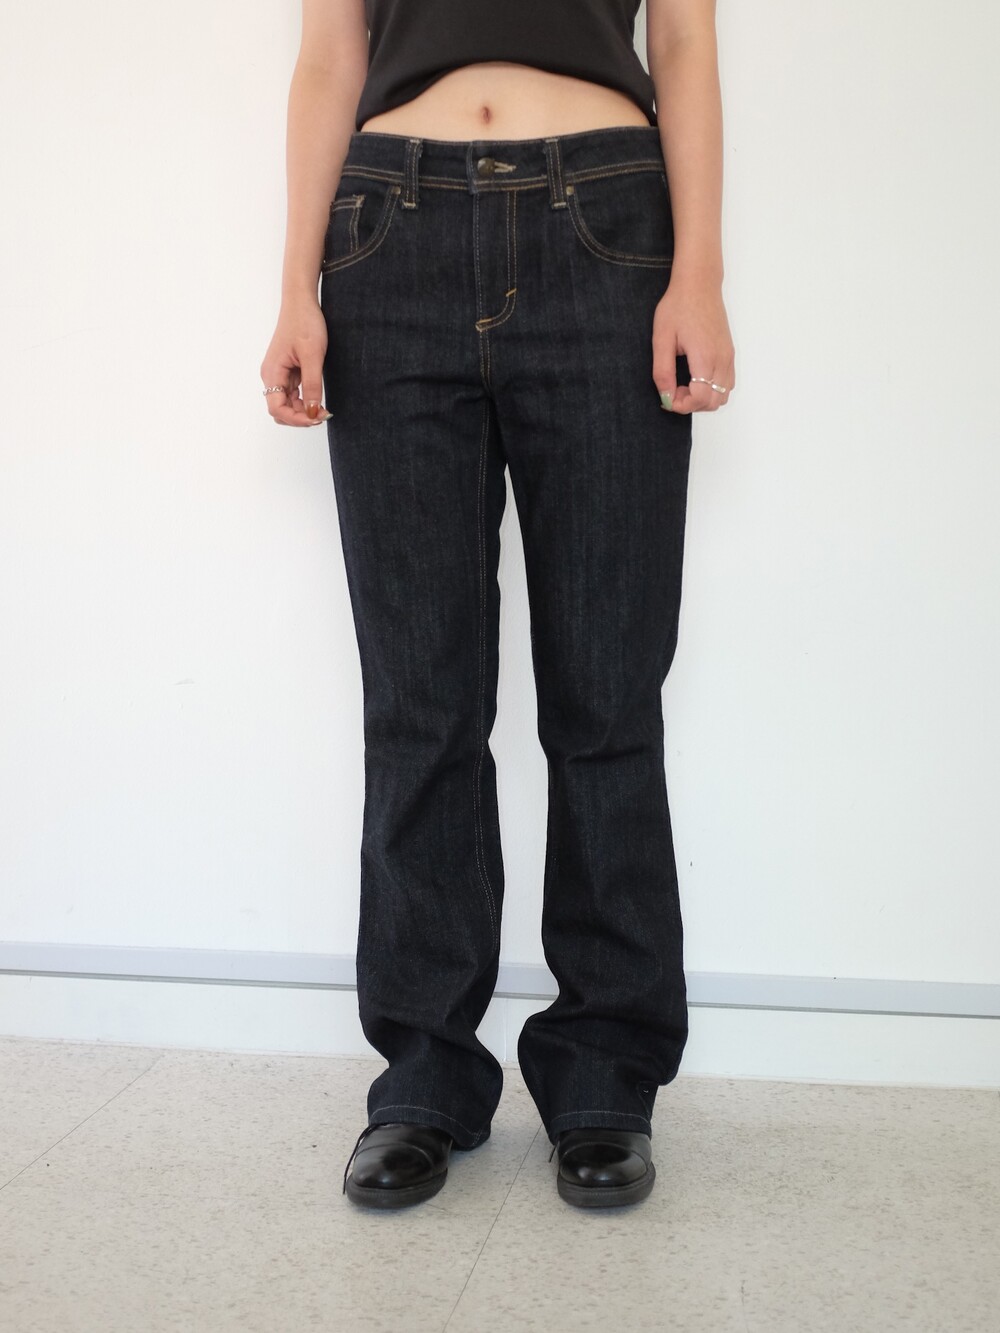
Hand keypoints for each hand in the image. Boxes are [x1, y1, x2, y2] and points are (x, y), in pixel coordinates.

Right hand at [260, 297, 331, 426]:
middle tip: (323, 415)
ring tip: (323, 409)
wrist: (301, 302)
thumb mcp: (313, 356)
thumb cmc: (304, 323)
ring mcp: (279, 375)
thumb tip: (313, 412)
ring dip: (303, 411)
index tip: (317, 418)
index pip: (277, 408)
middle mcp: (272, 376)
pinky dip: (305, 402)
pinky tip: (319, 401)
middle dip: (300, 417)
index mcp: (272, 372)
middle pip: (280, 410)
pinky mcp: (287, 372)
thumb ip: (312, 386)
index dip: (296, 418)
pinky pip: (293, 394)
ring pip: (287, 404)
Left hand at [652, 273, 734, 413]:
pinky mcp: (730, 353)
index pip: (700, 398)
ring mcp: (729, 357)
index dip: (682, 405)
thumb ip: (662, 371)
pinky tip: (695, 378)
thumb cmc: (678, 306)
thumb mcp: (662, 339)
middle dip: (691, 405)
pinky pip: (727, 383)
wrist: (699, 284)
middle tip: (673, 391)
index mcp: (705, 356)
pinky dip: (713, 390)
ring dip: (703, 399)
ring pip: (723, 396)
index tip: (667, 397)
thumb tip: (666, 397)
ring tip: (684, 385)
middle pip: (713, 402)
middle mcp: (722, 359)